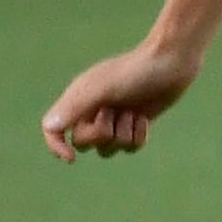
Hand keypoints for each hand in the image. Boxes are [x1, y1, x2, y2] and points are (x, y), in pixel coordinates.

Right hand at [42, 38, 202, 158]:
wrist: (170, 63)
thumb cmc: (135, 71)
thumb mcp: (104, 89)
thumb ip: (76, 107)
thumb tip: (50, 126)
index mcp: (77, 99)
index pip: (52, 128)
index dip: (56, 146)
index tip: (71, 159)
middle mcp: (91, 109)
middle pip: (83, 143)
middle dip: (101, 134)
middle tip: (114, 112)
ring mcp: (114, 118)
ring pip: (108, 148)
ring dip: (123, 135)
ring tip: (132, 112)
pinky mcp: (134, 123)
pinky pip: (129, 147)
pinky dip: (138, 136)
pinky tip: (144, 118)